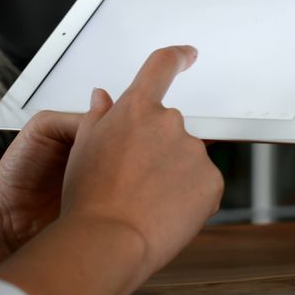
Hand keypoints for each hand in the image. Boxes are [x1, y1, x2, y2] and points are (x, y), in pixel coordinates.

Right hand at [0, 46, 223, 294]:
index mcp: (136, 108)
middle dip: (156, 149)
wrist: (109, 240)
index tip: (187, 55)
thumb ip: (99, 116)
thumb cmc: (89, 198)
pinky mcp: (212, 180)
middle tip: (133, 181)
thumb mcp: (82, 147)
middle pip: (168, 128)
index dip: (176, 57)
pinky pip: (202, 184)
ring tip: (144, 202)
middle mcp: (170, 122)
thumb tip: (103, 98)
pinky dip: (188, 197)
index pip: (161, 67)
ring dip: (172, 174)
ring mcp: (193, 151)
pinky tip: (164, 213)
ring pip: (185, 159)